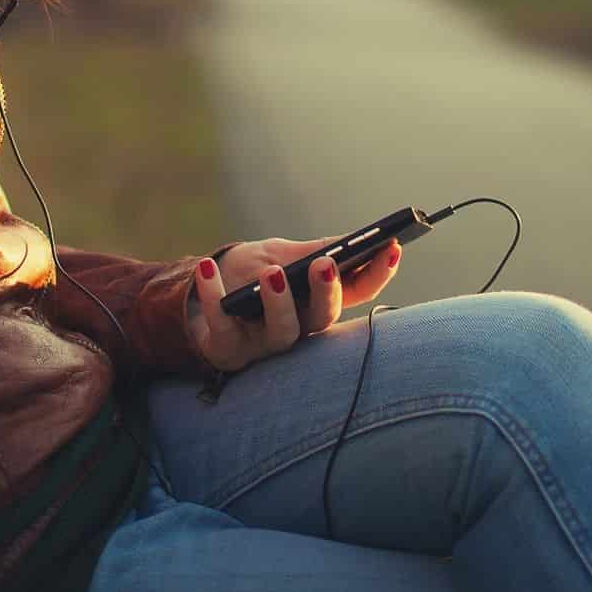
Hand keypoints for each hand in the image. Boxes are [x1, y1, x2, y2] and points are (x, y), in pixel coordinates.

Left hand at [184, 235, 401, 374]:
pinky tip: (207, 268)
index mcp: (318, 301)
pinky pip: (222, 326)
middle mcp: (299, 328)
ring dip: (278, 302)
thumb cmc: (250, 275)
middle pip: (323, 318)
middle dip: (327, 293)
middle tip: (325, 265)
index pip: (358, 292)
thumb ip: (310, 252)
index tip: (393, 247)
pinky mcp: (228, 349)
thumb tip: (348, 243)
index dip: (378, 273)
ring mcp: (265, 343)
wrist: (198, 298)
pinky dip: (213, 295)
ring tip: (272, 273)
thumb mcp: (282, 255)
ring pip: (282, 332)